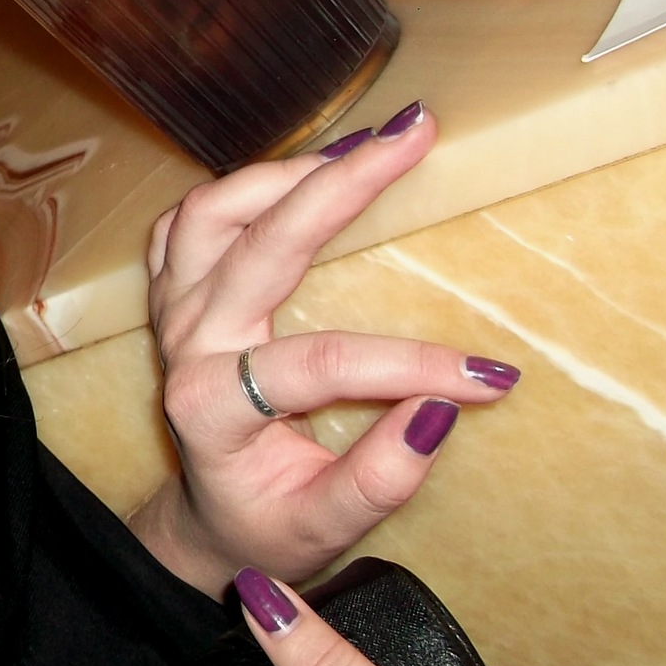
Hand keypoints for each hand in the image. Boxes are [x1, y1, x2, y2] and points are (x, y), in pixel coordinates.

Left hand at [127, 102, 522, 591]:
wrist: (204, 518)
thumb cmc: (268, 522)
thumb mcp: (324, 528)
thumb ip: (378, 479)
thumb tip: (439, 414)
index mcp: (214, 406)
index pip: (317, 363)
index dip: (408, 364)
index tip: (490, 376)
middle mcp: (187, 344)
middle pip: (257, 245)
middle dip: (341, 185)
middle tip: (416, 137)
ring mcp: (174, 311)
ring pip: (212, 212)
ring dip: (287, 170)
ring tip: (367, 146)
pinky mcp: (175, 293)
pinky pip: (191, 220)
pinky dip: (244, 187)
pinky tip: (304, 172)